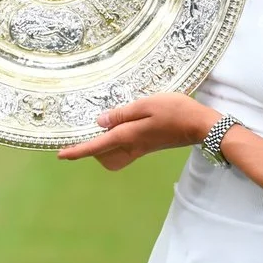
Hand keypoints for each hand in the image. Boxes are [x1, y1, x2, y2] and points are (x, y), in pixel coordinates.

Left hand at [57, 93, 219, 170]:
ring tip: (105, 128)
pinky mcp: (149, 147)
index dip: (77, 151)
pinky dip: (116, 143)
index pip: (97, 146)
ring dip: (104, 147)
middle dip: (92, 149)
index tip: (61, 155)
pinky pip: (124, 151)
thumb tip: (100, 121)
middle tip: (89, 131)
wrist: (201, 126)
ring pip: (114, 157)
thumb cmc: (176, 111)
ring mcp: (142, 149)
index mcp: (128, 136)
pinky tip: (122, 127)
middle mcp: (132, 146)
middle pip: (103, 157)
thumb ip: (122, 113)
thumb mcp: (147, 104)